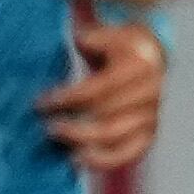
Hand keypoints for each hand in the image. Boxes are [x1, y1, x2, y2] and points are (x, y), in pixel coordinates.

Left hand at [39, 17, 167, 171]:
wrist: (149, 56)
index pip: (98, 89)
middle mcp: (150, 93)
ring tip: (59, 143)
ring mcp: (152, 115)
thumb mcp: (105, 33)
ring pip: (116, 137)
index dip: (67, 99)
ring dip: (83, 143)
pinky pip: (129, 153)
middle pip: (106, 117)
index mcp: (138, 66)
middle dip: (72, 125)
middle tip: (47, 127)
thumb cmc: (117, 45)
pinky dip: (104, 161)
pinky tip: (79, 160)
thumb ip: (91, 38)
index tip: (41, 103)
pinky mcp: (149, 133)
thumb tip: (76, 44)